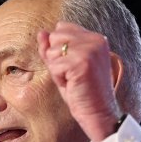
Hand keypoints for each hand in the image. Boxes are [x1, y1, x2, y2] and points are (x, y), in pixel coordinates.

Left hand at [39, 21, 122, 141]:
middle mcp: (95, 40)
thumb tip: (41, 32)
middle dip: (56, 57)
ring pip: (52, 51)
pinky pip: (54, 65)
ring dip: (57, 69)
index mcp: (96, 38)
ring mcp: (90, 50)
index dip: (59, 49)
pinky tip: (72, 84)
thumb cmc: (82, 92)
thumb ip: (53, 48)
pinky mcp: (82, 62)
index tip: (73, 66)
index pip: (62, 28)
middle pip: (55, 37)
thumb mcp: (65, 66)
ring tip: (72, 80)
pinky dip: (58, 78)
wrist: (98, 114)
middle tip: (72, 74)